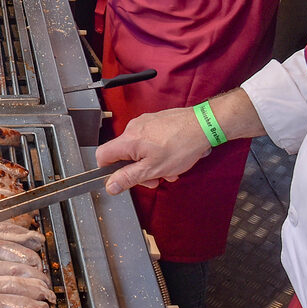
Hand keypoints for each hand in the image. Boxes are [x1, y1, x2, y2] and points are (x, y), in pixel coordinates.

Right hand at [97, 107, 212, 194]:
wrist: (204, 125)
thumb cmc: (182, 145)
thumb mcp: (153, 169)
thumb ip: (129, 178)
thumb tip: (110, 185)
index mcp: (128, 140)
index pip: (102, 155)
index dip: (107, 170)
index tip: (122, 178)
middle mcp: (133, 128)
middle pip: (123, 155)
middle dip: (138, 171)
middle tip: (154, 179)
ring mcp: (145, 123)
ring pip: (138, 149)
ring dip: (151, 164)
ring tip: (169, 170)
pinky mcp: (156, 121)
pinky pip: (149, 141)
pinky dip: (157, 153)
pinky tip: (172, 159)